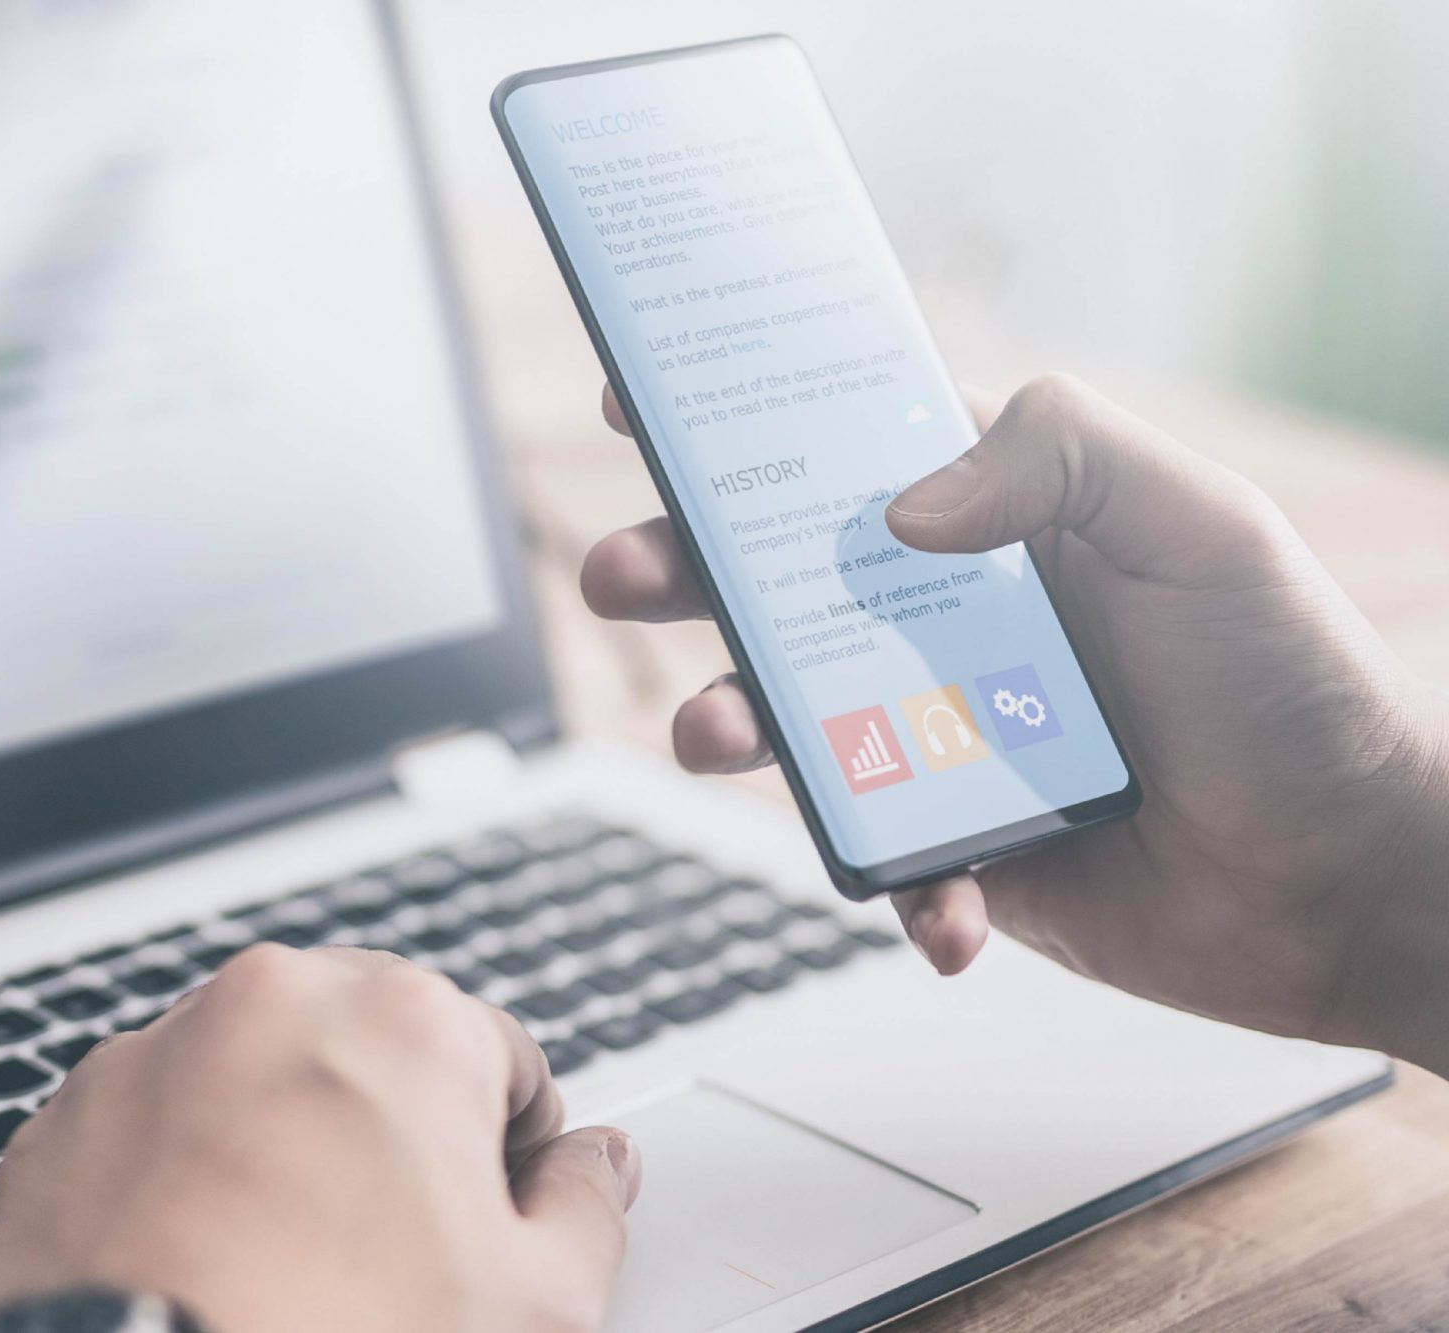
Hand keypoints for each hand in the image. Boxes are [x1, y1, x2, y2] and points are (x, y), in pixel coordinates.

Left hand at [0, 945, 640, 1332]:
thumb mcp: (529, 1307)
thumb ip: (584, 1211)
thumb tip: (597, 1168)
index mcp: (402, 1019)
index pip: (503, 1059)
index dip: (511, 1155)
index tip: (491, 1218)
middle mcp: (269, 1003)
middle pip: (369, 1055)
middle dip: (390, 1138)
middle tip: (391, 1256)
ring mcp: (152, 1053)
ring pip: (252, 1086)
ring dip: (280, 1151)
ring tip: (286, 1271)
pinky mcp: (63, 1119)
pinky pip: (152, 1132)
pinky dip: (180, 1183)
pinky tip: (202, 1269)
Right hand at [580, 374, 1448, 1070]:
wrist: (1364, 878)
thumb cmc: (1304, 684)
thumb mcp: (1204, 526)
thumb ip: (1064, 458)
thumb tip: (906, 504)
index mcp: (1008, 523)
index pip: (849, 451)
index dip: (743, 425)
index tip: (644, 406)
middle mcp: (958, 624)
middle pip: (780, 584)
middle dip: (684, 574)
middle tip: (625, 574)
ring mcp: (948, 739)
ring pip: (798, 725)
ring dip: (736, 726)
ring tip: (716, 737)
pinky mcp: (963, 851)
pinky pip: (885, 866)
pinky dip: (898, 889)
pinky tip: (944, 903)